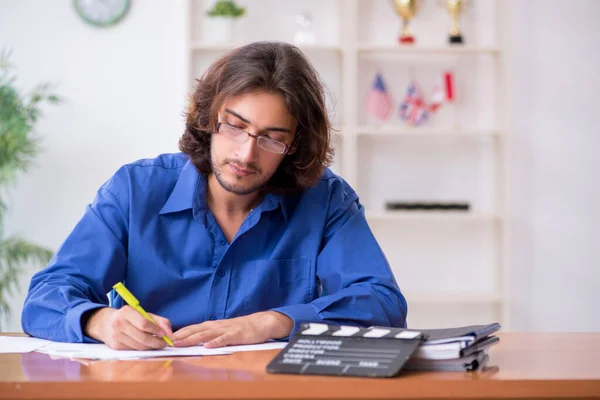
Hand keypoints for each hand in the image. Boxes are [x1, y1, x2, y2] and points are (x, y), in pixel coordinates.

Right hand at [84, 306, 173, 349]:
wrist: (105, 323)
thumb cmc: (129, 317)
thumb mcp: (143, 314)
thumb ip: (160, 321)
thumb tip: (170, 334)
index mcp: (126, 312)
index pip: (143, 324)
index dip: (156, 330)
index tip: (164, 334)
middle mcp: (119, 324)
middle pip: (142, 338)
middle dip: (156, 342)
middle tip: (165, 343)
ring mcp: (115, 336)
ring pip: (139, 346)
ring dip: (151, 347)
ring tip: (157, 344)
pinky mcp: (115, 346)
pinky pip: (133, 350)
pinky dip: (142, 349)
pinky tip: (146, 345)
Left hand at [172, 311, 292, 348]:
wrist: (261, 322)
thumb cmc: (242, 328)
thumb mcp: (224, 330)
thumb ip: (211, 334)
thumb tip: (195, 340)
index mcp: (213, 325)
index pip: (193, 328)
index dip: (180, 332)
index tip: (167, 337)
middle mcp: (217, 326)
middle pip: (196, 330)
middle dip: (182, 336)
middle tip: (168, 341)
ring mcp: (226, 330)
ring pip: (207, 334)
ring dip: (192, 338)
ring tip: (181, 343)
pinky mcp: (236, 335)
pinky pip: (225, 339)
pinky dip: (216, 342)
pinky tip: (207, 346)